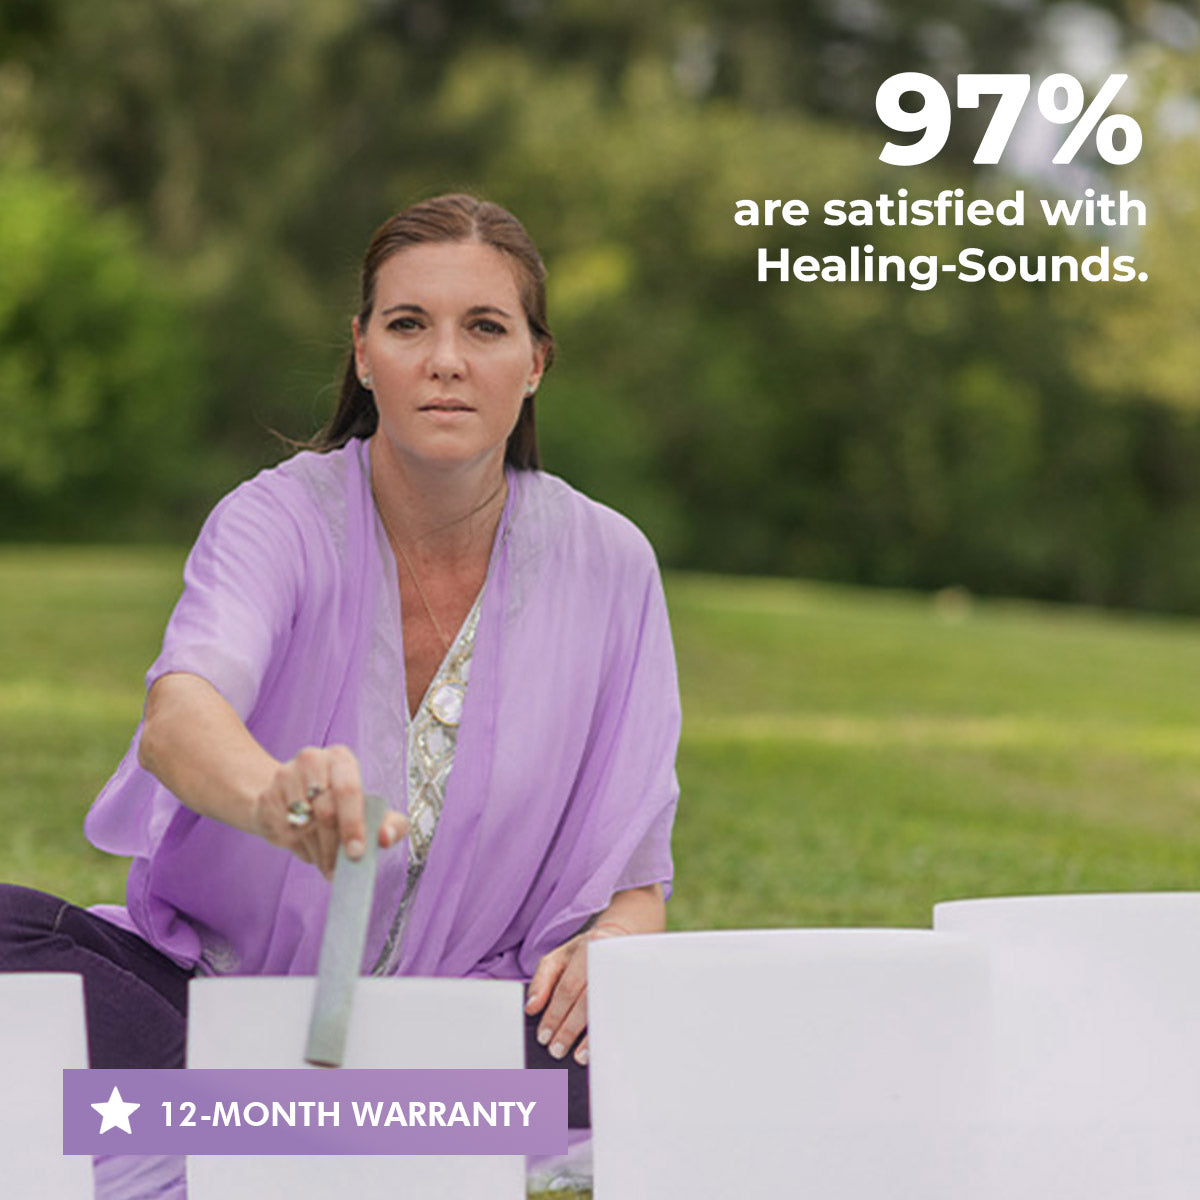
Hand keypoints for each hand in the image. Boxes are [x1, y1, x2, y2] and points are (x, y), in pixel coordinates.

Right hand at [250, 744, 407, 878]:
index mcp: (340, 760)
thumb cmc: (338, 804)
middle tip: (340, 870)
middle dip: (335, 849)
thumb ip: (391, 824)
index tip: (356, 853)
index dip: (353, 824)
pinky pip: (285, 835)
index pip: (348, 790)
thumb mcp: (369, 809)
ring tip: (327, 862)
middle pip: (325, 814)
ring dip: (318, 853)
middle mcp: (311, 761)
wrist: (289, 796)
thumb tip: (385, 838)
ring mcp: (284, 778)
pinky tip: (307, 847)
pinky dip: (300, 850)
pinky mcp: (266, 799)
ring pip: (304, 829)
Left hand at [524, 922, 631, 1066]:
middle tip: (556, 1049)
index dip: (554, 1014)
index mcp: (587, 949)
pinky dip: (608, 1034)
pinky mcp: (635, 989)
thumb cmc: (583, 953)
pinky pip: (621, 1016)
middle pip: (587, 1001)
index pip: (568, 987)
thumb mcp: (558, 958)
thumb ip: (541, 981)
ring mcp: (625, 975)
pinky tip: (599, 1047)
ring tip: (577, 1056)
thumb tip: (531, 1008)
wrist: (618, 941)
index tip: (543, 1036)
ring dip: (590, 1037)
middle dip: (569, 1029)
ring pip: (606, 1010)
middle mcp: (609, 961)